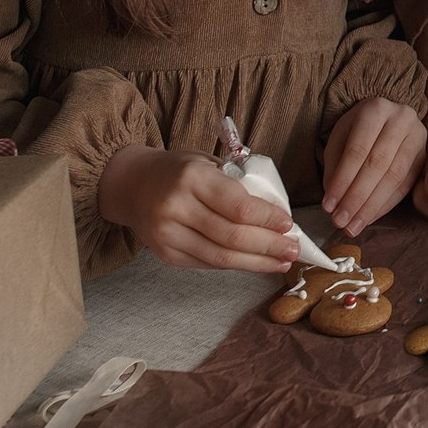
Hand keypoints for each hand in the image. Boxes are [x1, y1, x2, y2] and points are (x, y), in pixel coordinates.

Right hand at [97, 145, 298, 273]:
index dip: (267, 219)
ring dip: (256, 262)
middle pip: (232, 236)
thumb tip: (277, 214)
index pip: (238, 205)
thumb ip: (238, 184)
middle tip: (293, 250)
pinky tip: (255, 263)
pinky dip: (235, 264)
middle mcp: (176, 207)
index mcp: (192, 178)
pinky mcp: (165, 254)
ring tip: (281, 262)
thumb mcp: (209, 163)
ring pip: (221, 256)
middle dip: (269, 246)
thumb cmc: (180, 171)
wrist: (133, 185)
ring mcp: (167, 234)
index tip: (289, 224)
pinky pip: (207, 263)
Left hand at [322, 97, 427, 235]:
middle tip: (341, 222)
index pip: (357, 150)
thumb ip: (335, 168)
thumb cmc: (359, 130)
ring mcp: (418, 137)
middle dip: (357, 198)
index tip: (328, 206)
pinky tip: (370, 217)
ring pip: (395, 177)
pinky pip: (406, 185)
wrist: (388, 119)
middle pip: (378, 165)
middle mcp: (402, 119)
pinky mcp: (425, 156)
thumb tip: (334, 204)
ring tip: (354, 225)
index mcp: (375, 109)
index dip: (342, 181)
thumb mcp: (341, 139)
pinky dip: (386, 205)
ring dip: (372, 206)